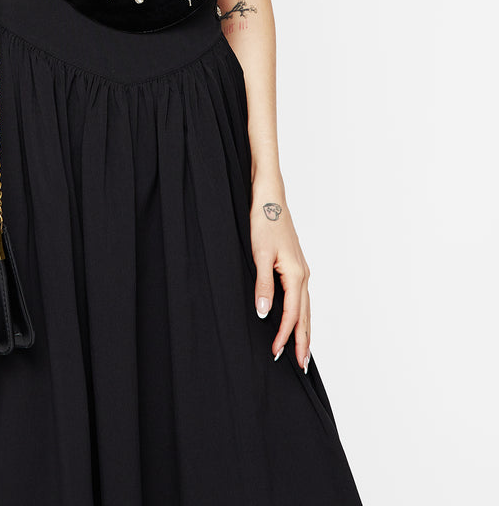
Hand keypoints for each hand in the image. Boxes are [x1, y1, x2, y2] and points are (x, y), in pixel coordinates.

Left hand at [250, 189, 311, 371]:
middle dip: (303, 341)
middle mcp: (303, 274)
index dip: (284, 336)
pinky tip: (298, 319)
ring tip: (303, 350)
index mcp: (295, 274)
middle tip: (302, 365)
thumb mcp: (258, 255)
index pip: (292, 315)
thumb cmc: (264, 223)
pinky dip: (302, 313)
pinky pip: (302, 297)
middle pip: (305, 315)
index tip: (275, 353)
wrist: (270, 199)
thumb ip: (263, 286)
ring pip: (306, 307)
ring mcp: (302, 269)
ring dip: (304, 329)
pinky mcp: (296, 265)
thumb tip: (265, 313)